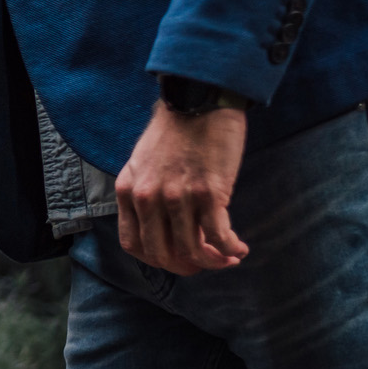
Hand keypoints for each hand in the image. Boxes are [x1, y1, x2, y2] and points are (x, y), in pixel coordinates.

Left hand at [114, 102, 248, 275]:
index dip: (157, 260)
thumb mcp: (142, 163)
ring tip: (228, 258)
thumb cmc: (174, 131)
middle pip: (162, 255)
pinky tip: (239, 248)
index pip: (133, 245)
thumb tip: (162, 227)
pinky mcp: (208, 193)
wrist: (196, 101)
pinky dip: (230, 249)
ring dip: (213, 262)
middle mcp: (147, 198)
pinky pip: (218, 237)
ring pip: (192, 251)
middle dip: (186, 267)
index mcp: (128, 190)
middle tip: (206, 263)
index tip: (177, 259)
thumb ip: (145, 193)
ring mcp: (177, 197)